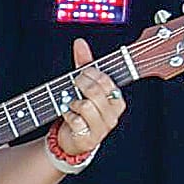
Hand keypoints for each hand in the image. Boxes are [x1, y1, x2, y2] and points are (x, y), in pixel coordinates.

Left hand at [57, 38, 126, 154]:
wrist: (72, 140)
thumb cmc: (81, 110)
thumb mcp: (83, 85)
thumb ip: (84, 64)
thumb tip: (80, 42)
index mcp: (116, 99)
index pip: (106, 80)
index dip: (90, 74)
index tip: (81, 73)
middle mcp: (112, 114)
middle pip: (95, 91)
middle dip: (79, 84)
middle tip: (72, 84)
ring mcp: (102, 128)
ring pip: (85, 105)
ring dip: (72, 102)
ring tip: (70, 103)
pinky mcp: (89, 139)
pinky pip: (76, 121)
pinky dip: (66, 115)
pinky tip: (67, 115)